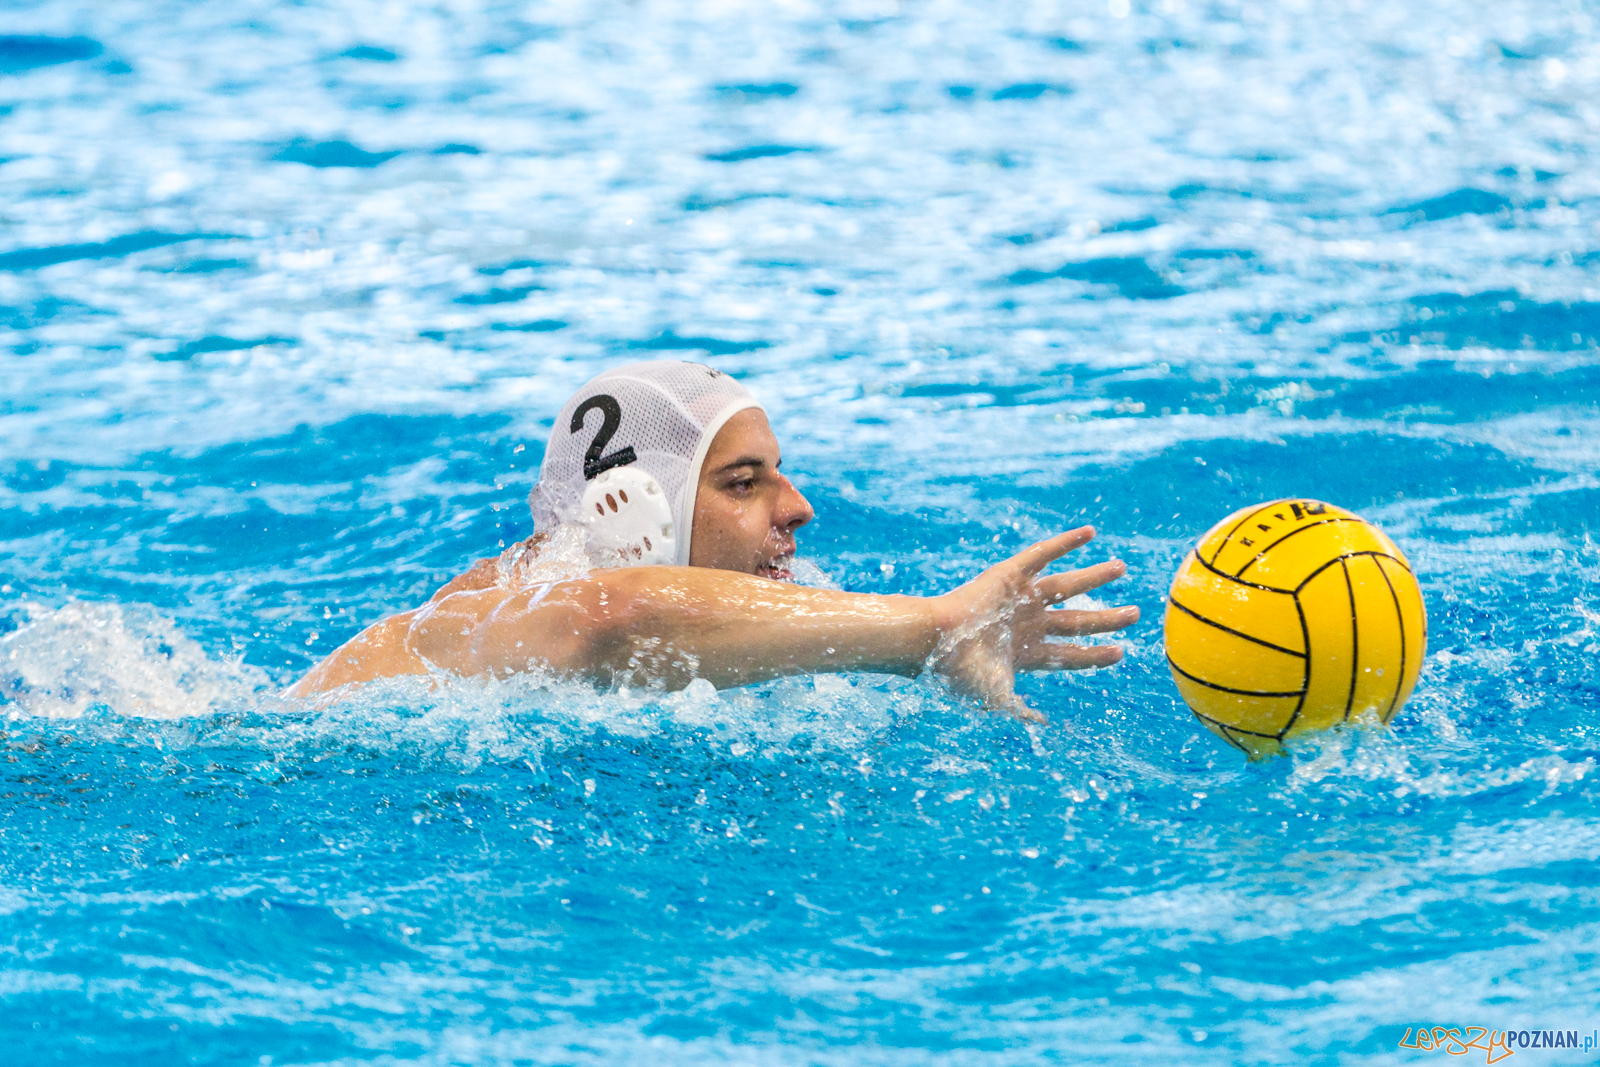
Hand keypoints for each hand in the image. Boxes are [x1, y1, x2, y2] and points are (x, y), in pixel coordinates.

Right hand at [927, 527, 1138, 722]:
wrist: (933, 639)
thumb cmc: (959, 670)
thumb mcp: (995, 697)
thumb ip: (1020, 711)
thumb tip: (1041, 724)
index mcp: (1028, 653)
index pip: (1071, 653)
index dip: (1095, 654)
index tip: (1121, 653)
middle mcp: (1029, 623)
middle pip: (1077, 620)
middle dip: (1106, 619)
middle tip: (1135, 614)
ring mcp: (1021, 598)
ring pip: (1067, 585)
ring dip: (1094, 577)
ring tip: (1121, 568)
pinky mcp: (1010, 573)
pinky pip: (1043, 553)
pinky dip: (1066, 543)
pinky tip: (1090, 533)